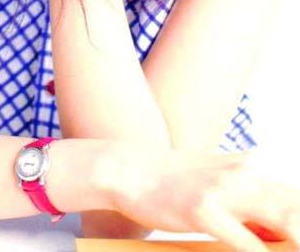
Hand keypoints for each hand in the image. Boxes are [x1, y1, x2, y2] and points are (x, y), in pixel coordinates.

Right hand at [103, 143, 299, 251]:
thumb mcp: (215, 180)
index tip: (299, 242)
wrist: (127, 170)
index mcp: (248, 168)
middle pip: (295, 207)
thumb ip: (248, 199)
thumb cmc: (171, 181)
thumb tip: (279, 231)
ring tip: (295, 250)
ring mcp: (223, 190)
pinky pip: (247, 242)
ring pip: (283, 219)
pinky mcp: (203, 209)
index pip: (296, 197)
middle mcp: (242, 173)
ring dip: (297, 240)